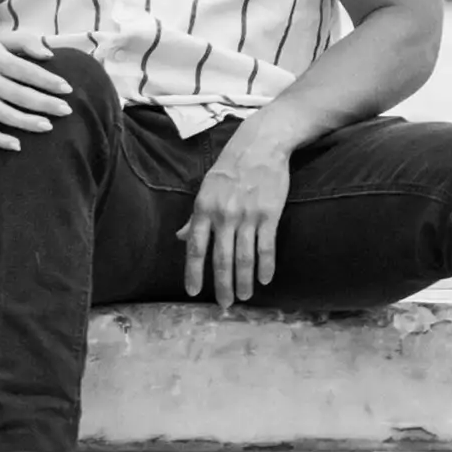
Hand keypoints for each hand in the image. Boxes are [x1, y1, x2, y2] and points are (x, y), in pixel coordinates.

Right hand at [0, 31, 71, 150]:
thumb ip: (25, 41)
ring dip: (27, 122)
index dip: (47, 80)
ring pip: (4, 114)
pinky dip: (0, 140)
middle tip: (66, 110)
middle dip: (44, 103)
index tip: (67, 88)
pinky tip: (18, 146)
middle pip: (18, 95)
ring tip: (49, 126)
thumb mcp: (1, 40)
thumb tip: (49, 55)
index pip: (25, 70)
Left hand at [179, 126, 292, 307]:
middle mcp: (223, 215)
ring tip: (245, 297)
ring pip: (244, 257)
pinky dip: (266, 265)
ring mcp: (247, 216)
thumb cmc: (229, 169)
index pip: (196, 248)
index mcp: (203, 209)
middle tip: (225, 304)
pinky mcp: (269, 214)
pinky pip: (266, 246)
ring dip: (245, 280)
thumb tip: (181, 237)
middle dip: (222, 285)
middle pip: (221, 258)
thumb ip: (195, 218)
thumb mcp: (205, 190)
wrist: (260, 146)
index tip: (192, 291)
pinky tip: (265, 280)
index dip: (194, 272)